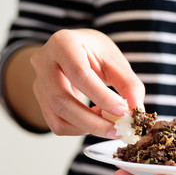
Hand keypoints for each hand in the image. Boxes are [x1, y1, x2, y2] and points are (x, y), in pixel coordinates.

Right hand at [30, 29, 144, 136]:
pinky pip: (57, 124)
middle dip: (94, 122)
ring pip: (57, 117)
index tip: (123, 112)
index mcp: (64, 44)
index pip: (80, 74)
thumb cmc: (96, 54)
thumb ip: (129, 84)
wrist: (75, 52)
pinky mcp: (41, 101)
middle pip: (62, 101)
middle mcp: (44, 62)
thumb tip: (136, 110)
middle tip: (118, 130)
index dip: (102, 97)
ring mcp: (38, 83)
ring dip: (87, 127)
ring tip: (109, 122)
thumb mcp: (115, 61)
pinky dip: (79, 129)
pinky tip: (95, 119)